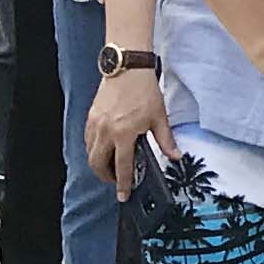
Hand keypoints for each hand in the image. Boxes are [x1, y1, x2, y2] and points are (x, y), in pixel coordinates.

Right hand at [86, 64, 169, 185]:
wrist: (128, 68)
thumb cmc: (143, 90)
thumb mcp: (159, 117)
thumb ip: (166, 140)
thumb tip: (175, 156)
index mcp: (124, 134)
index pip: (122, 167)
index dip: (123, 184)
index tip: (123, 195)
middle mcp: (106, 131)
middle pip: (98, 165)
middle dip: (106, 177)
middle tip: (116, 181)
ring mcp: (95, 124)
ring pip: (90, 154)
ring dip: (99, 164)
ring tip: (111, 166)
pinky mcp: (91, 117)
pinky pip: (88, 140)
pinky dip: (94, 149)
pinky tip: (105, 148)